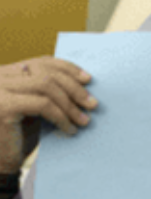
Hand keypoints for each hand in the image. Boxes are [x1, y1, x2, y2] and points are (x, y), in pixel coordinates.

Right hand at [0, 58, 94, 172]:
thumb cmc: (19, 136)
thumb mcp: (34, 108)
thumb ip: (48, 92)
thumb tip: (83, 82)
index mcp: (5, 73)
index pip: (40, 62)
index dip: (67, 68)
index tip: (88, 79)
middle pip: (45, 72)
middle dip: (74, 87)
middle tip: (92, 104)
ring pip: (46, 86)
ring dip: (70, 104)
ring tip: (84, 120)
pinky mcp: (3, 106)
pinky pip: (43, 104)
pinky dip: (61, 116)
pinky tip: (69, 130)